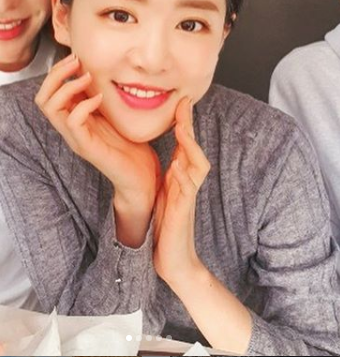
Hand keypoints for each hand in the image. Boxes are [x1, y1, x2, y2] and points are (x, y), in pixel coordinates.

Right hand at [35, 54, 160, 206]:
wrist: (140, 177)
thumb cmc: (130, 145)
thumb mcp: (112, 113)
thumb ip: (101, 96)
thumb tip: (100, 69)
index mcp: (73, 118)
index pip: (48, 92)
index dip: (58, 71)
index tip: (76, 57)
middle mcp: (69, 128)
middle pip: (42, 98)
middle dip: (56, 74)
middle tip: (76, 61)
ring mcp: (75, 138)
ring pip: (50, 108)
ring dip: (67, 86)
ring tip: (87, 76)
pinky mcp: (86, 147)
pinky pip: (73, 122)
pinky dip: (83, 105)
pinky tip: (100, 98)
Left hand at [153, 97, 209, 288]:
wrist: (173, 260)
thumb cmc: (166, 226)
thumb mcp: (164, 193)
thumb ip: (169, 174)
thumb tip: (170, 153)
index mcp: (180, 177)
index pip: (184, 144)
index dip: (183, 122)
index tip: (179, 101)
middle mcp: (187, 183)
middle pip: (194, 149)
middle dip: (189, 126)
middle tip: (183, 103)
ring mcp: (187, 198)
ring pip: (196, 167)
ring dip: (190, 147)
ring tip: (182, 128)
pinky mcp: (183, 213)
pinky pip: (186, 192)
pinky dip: (182, 178)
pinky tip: (176, 167)